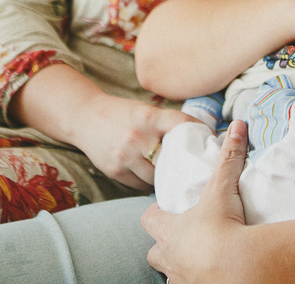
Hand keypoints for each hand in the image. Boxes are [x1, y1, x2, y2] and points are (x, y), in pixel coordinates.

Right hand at [76, 93, 197, 190]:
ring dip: (166, 178)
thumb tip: (195, 136)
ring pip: (156, 176)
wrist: (84, 118)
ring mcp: (125, 156)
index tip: (210, 139)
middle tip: (196, 169)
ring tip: (176, 178)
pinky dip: (148, 183)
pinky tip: (154, 180)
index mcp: (148, 117)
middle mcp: (137, 136)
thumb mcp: (143, 110)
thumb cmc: (120, 113)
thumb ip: (164, 123)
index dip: (199, 130)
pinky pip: (140, 184)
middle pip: (171, 157)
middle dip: (184, 164)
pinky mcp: (115, 170)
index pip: (181, 123)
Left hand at [142, 120, 248, 283]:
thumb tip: (237, 125)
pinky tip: (211, 276)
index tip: (165, 208)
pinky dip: (199, 281)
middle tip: (183, 237)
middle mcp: (169, 258)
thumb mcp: (222, 189)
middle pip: (154, 253)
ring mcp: (180, 279)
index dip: (155, 212)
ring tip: (200, 260)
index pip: (149, 219)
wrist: (236, 268)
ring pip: (170, 275)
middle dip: (164, 246)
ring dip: (181, 268)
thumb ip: (229, 157)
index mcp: (169, 231)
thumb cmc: (220, 227)